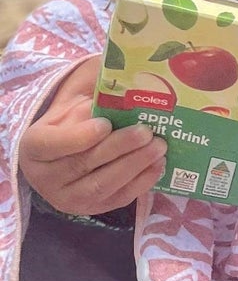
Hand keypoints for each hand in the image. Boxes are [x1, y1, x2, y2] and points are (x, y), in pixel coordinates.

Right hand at [18, 56, 166, 215]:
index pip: (54, 144)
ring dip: (135, 165)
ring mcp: (68, 198)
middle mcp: (46, 177)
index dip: (81, 136)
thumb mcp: (72, 102)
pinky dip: (142, 182)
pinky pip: (118, 199)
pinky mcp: (92, 210)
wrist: (68, 156)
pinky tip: (159, 164)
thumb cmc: (73, 123)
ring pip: (103, 184)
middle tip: (147, 132)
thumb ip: (90, 90)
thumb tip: (121, 69)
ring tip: (159, 146)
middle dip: (119, 147)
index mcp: (34, 147)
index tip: (106, 123)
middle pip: (84, 163)